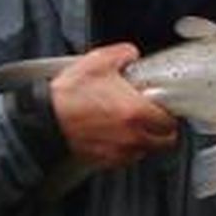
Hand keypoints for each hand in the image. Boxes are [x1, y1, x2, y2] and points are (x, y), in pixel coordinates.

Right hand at [50, 44, 178, 168]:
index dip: (170, 112)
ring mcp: (120, 151)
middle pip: (165, 141)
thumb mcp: (97, 62)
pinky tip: (118, 136)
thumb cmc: (67, 95)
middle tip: (156, 118)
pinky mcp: (106, 161)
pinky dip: (127, 149)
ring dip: (146, 140)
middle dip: (163, 129)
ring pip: (147, 151)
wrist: (44, 120)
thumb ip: (123, 54)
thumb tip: (131, 55)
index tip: (164, 106)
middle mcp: (132, 135)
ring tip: (135, 126)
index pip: (170, 121)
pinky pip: (127, 158)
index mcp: (136, 112)